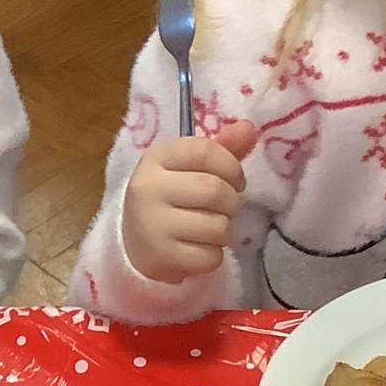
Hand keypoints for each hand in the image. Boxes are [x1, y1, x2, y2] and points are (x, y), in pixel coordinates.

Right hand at [121, 120, 258, 283]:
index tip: (234, 180)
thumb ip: (221, 148)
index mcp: (156, 158)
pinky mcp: (160, 255)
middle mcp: (149, 187)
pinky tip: (199, 249)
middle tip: (223, 208)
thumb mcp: (190, 167)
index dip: (231, 166)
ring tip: (211, 229)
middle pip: (214, 189)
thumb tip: (249, 128)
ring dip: (225, 231)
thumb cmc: (171, 197)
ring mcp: (152, 223)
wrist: (136, 243)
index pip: (204, 151)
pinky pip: (209, 257)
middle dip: (231, 201)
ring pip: (217, 226)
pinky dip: (213, 256)